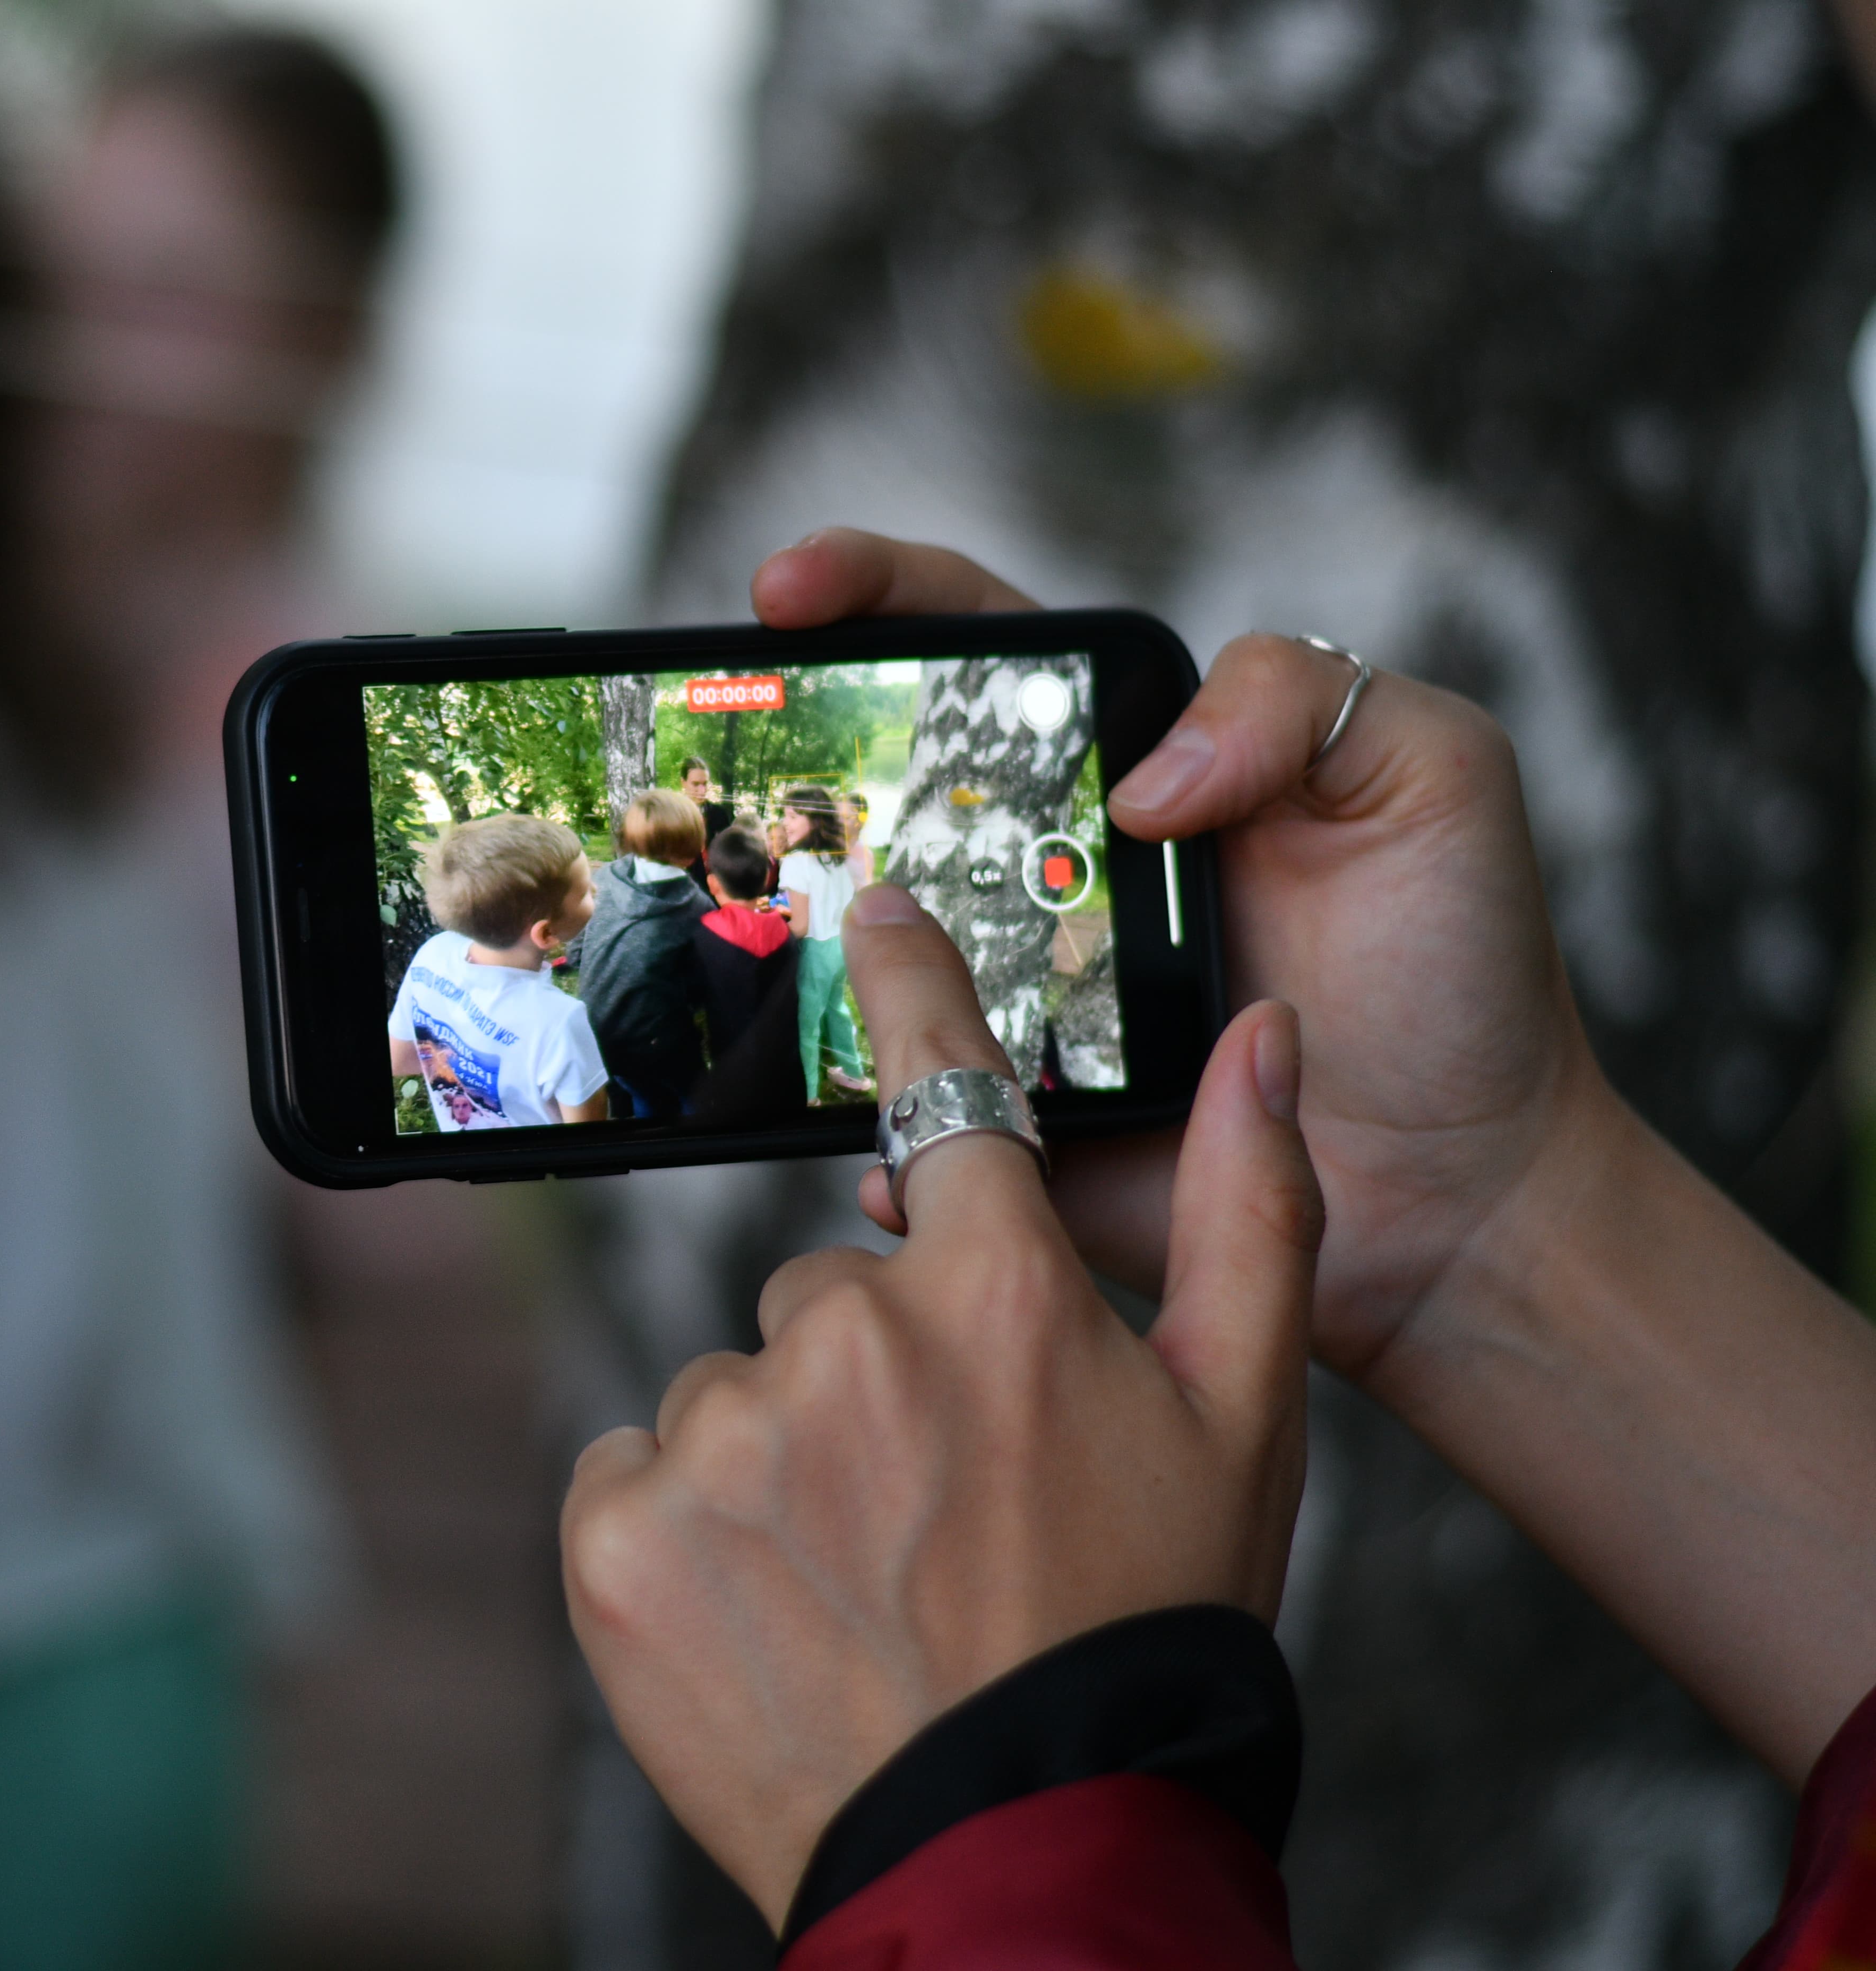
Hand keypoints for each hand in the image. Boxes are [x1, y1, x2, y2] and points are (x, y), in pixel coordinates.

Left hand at [560, 881, 1320, 1929]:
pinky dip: (685, 1532)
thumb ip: (1252, 1210)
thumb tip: (1265, 1038)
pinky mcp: (618, 1532)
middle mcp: (844, 1339)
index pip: (941, 1080)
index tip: (868, 912)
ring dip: (781, 1464)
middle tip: (939, 1508)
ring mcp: (718, 1437)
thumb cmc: (1143, 1631)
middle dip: (871, 1377)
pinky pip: (635, 1472)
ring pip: (730, 1391)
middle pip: (825, 1293)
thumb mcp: (1246, 1422)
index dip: (906, 986)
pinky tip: (772, 1611)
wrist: (1027, 1849)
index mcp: (996, 1294)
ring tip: (863, 1581)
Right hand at [756, 529, 1611, 1379]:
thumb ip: (1297, 701)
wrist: (1465, 1190)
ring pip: (862, 942)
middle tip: (715, 739)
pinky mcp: (1008, 1116)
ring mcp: (1014, 990)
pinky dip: (870, 1120)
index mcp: (1130, 760)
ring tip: (759, 924)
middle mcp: (1048, 865)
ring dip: (801, 934)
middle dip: (780, 750)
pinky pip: (901, 1107)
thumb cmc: (1461, 974)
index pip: (976, 638)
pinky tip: (872, 1126)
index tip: (786, 594)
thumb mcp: (1431, 772)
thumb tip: (1139, 784)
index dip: (871, 592)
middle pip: (879, 779)